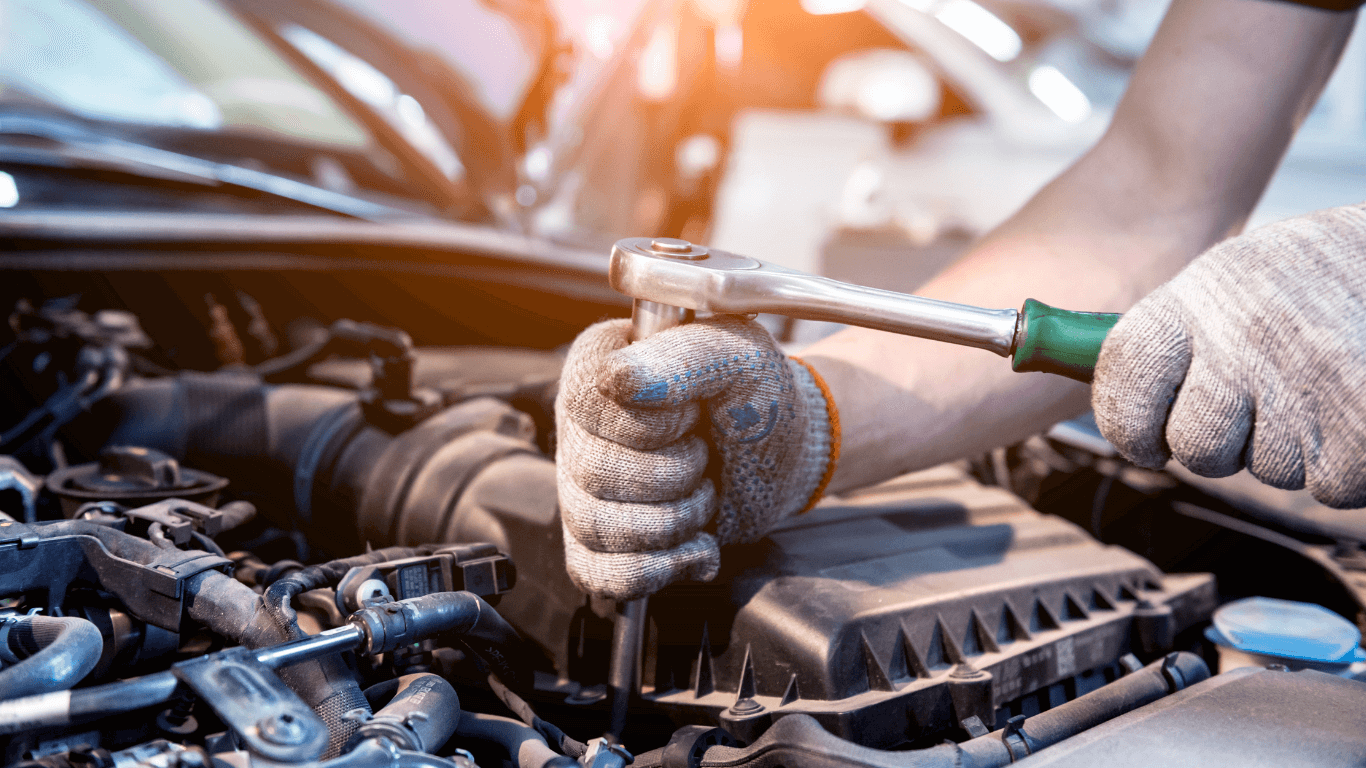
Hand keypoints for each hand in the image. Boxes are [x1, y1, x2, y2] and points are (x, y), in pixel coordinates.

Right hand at [555, 316, 837, 599]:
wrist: (783, 454)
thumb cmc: (759, 397)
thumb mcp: (738, 360)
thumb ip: (682, 359)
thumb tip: (617, 379)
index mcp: (601, 362)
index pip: (590, 406)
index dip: (656, 425)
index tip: (696, 413)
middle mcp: (580, 422)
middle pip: (594, 473)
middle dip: (674, 477)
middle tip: (706, 457)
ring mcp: (582, 483)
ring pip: (596, 526)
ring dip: (672, 523)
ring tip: (704, 498)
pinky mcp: (600, 537)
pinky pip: (598, 572)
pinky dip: (657, 569)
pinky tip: (694, 546)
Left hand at [1093, 204, 1365, 507]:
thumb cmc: (1310, 276)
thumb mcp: (1228, 283)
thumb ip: (1175, 342)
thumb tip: (1127, 415)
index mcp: (1194, 302)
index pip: (1125, 383)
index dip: (1128, 425)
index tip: (1147, 440)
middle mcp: (1238, 341)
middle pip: (1196, 448)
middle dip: (1224, 447)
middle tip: (1261, 405)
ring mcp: (1300, 382)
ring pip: (1269, 470)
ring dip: (1295, 447)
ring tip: (1322, 383)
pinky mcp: (1359, 425)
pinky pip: (1332, 485)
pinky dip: (1348, 463)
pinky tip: (1354, 404)